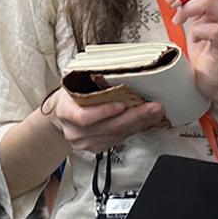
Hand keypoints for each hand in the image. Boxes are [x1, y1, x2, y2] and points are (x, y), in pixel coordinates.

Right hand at [45, 88, 165, 154]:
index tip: (123, 104)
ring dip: (140, 123)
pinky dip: (135, 129)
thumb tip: (118, 70)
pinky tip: (146, 121)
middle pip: (108, 127)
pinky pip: (120, 139)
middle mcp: (75, 131)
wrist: (62, 115)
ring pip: (117, 135)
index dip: (104, 112)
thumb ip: (91, 81)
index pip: (84, 117)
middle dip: (135, 116)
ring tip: (156, 113)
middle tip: (154, 107)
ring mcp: (85, 143)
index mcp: (65, 112)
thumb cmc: (71, 96)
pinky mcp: (97, 148)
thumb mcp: (74, 83)